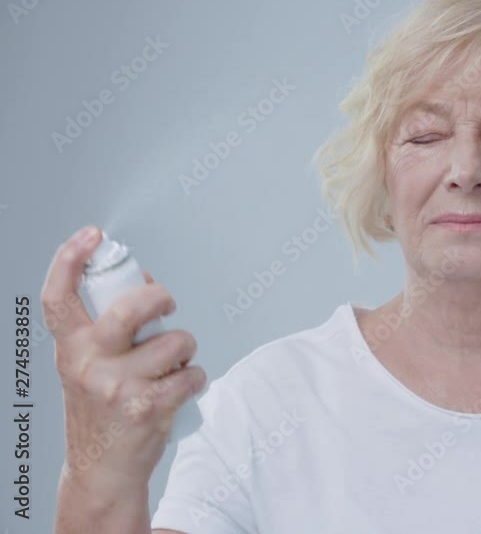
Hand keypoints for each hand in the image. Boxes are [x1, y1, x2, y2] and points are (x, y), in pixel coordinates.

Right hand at [42, 225, 206, 496]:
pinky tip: (180, 389)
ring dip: (184, 351)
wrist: (102, 470)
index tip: (92, 235)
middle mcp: (88, 364)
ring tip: (171, 367)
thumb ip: (106, 331)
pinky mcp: (148, 406)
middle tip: (166, 306)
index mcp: (70, 349)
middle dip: (160, 298)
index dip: (70, 259)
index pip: (59, 297)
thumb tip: (145, 284)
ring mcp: (117, 386)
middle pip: (131, 307)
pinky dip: (195, 378)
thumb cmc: (102, 412)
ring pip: (175, 341)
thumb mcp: (88, 367)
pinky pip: (192, 373)